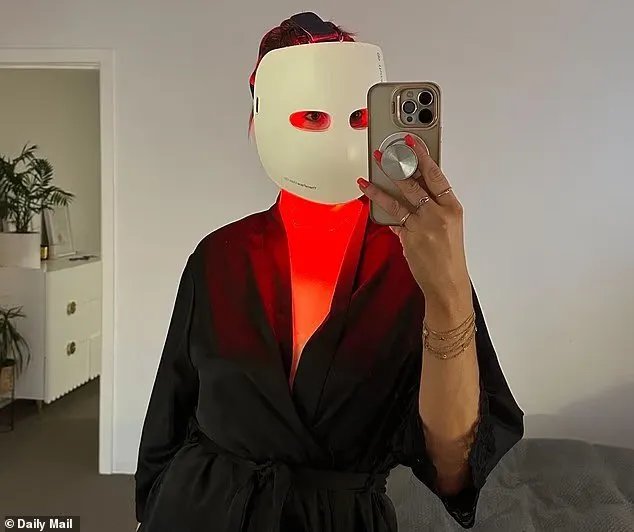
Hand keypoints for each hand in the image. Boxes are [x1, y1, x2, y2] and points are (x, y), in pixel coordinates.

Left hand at [357, 135, 469, 303]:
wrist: (447, 283)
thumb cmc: (450, 256)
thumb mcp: (450, 226)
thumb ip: (434, 208)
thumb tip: (415, 193)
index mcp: (452, 208)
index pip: (436, 175)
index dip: (422, 156)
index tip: (412, 142)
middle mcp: (437, 215)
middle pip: (413, 183)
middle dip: (395, 166)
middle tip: (382, 154)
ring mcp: (422, 226)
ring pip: (397, 201)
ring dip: (378, 190)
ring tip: (365, 180)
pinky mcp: (408, 238)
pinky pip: (393, 221)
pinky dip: (383, 214)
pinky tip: (373, 204)